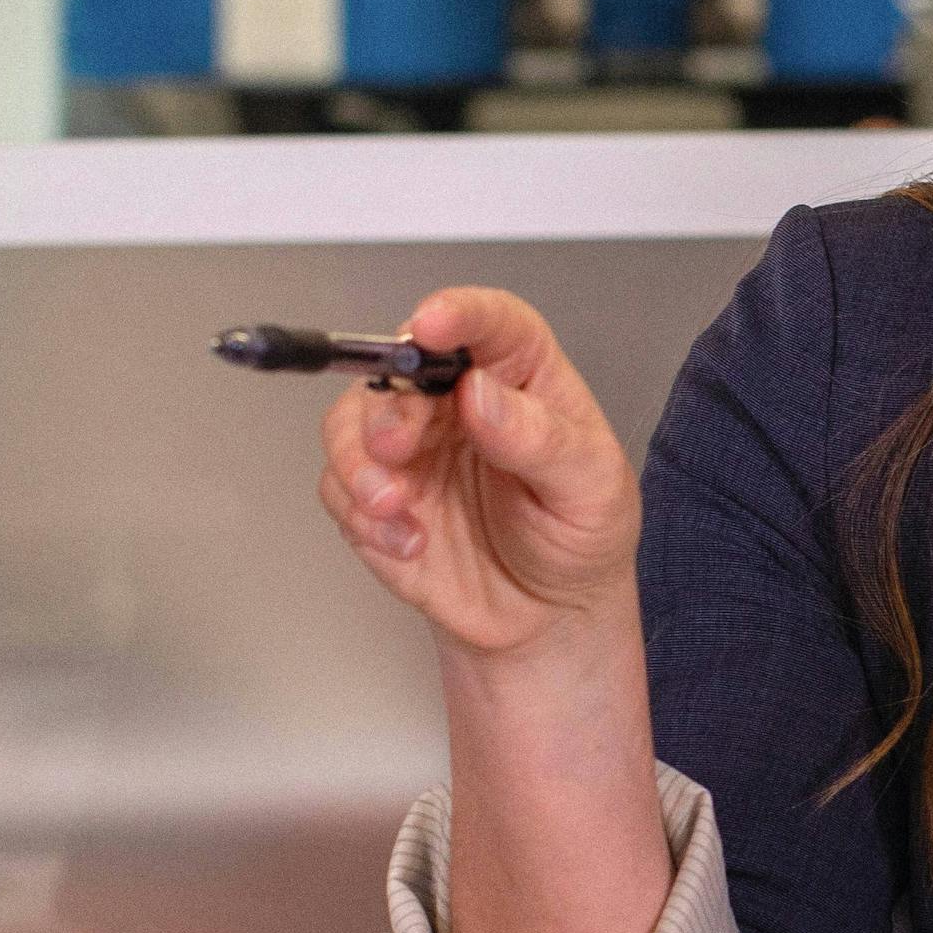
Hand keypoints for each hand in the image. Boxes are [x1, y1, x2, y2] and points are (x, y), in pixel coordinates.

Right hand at [318, 287, 638, 661]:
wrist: (550, 618)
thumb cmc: (581, 538)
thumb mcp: (591, 489)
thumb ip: (540, 440)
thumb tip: (481, 393)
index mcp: (522, 378)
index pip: (490, 323)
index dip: (458, 313)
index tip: (430, 325)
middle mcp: (457, 401)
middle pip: (400, 368)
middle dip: (390, 406)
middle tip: (398, 445)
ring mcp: (413, 447)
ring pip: (351, 421)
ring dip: (358, 461)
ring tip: (395, 507)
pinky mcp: (378, 496)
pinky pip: (340, 487)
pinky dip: (361, 513)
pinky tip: (408, 542)